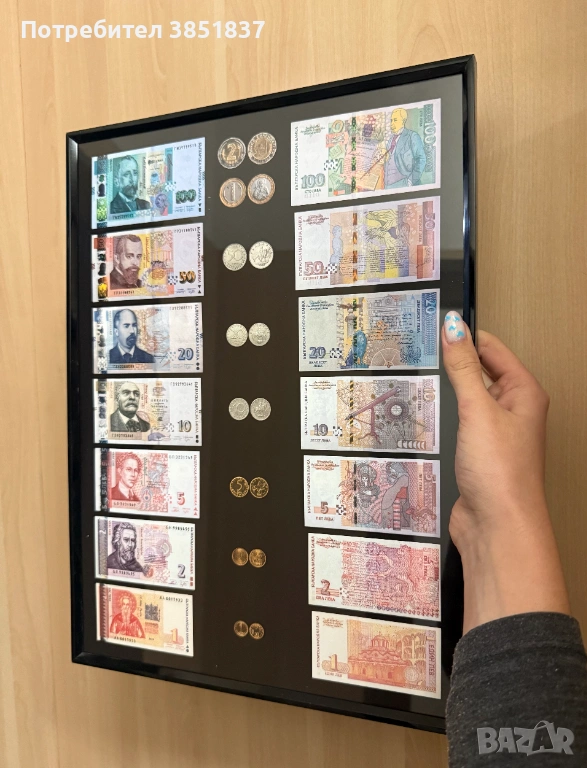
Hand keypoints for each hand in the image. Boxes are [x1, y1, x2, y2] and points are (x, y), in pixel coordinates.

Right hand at [442, 311, 569, 632]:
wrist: (497, 526)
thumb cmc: (501, 472)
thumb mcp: (478, 409)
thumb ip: (463, 367)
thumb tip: (454, 328)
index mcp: (523, 393)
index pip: (492, 349)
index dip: (465, 335)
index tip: (434, 323)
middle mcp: (513, 411)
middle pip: (480, 372)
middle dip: (452, 361)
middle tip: (420, 347)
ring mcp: (494, 433)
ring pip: (467, 399)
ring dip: (446, 390)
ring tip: (418, 376)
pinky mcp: (477, 453)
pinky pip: (458, 423)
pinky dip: (442, 415)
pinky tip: (424, 413)